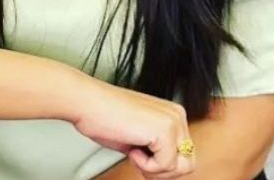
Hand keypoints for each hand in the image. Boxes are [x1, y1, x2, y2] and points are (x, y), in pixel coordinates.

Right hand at [66, 75, 195, 177]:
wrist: (86, 103)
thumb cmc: (102, 116)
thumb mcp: (138, 137)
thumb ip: (156, 148)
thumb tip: (166, 169)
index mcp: (172, 114)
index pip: (184, 155)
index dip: (161, 165)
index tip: (140, 157)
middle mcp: (177, 115)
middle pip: (188, 163)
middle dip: (162, 171)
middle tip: (139, 160)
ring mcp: (173, 121)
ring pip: (182, 167)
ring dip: (156, 170)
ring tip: (136, 155)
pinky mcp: (165, 130)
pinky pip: (165, 165)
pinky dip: (145, 165)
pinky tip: (132, 148)